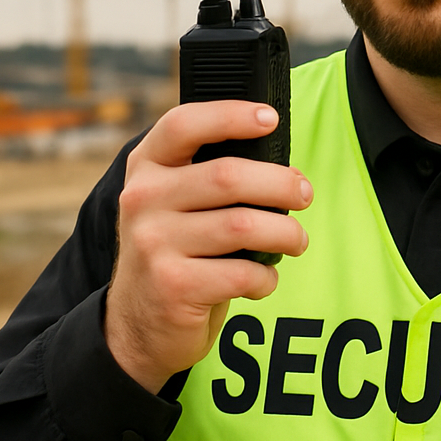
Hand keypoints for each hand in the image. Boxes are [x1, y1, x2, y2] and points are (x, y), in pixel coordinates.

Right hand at [106, 101, 311, 392]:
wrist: (137, 325)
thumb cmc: (175, 252)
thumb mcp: (174, 203)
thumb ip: (209, 176)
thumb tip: (280, 164)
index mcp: (146, 167)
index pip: (183, 125)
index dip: (230, 115)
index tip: (271, 119)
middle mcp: (142, 200)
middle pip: (229, 176)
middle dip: (281, 184)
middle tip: (304, 194)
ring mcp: (154, 243)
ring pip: (244, 225)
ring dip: (285, 232)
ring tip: (296, 240)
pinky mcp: (174, 286)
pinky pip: (243, 272)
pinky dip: (266, 277)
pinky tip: (261, 279)